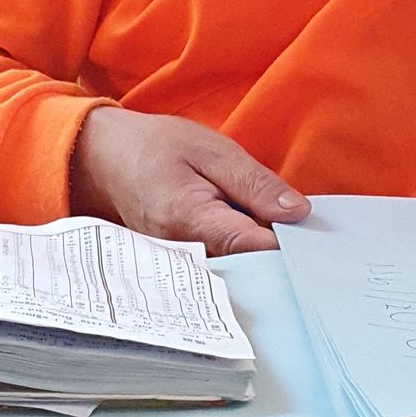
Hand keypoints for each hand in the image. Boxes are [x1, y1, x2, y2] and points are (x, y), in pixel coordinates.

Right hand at [68, 107, 309, 255]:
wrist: (103, 161)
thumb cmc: (156, 148)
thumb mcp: (211, 149)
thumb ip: (255, 183)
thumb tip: (299, 213)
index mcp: (191, 220)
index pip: (255, 247)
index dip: (290, 244)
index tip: (312, 234)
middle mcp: (184, 254)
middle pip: (250, 265)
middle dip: (278, 249)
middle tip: (298, 227)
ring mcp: (180, 265)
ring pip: (239, 268)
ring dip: (261, 249)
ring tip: (272, 224)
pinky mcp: (182, 267)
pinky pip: (224, 265)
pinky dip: (243, 251)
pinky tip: (250, 232)